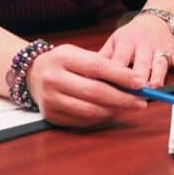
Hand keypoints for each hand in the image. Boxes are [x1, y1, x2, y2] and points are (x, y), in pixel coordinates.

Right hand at [27, 44, 147, 127]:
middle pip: (94, 92)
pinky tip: (112, 112)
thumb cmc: (61, 62)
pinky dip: (101, 118)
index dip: (121, 76)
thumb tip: (132, 80)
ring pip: (89, 110)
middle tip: (141, 101)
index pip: (97, 67)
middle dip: (122, 98)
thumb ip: (101, 64)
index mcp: (62, 58)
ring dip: (114, 111)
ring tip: (129, 107)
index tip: (140, 82)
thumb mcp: (77, 53)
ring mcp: (50, 99)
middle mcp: (53, 79)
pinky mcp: (50, 116)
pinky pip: (81, 121)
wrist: (31, 74)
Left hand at [98, 15, 173, 88]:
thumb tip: (86, 77)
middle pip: (141, 61)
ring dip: (158, 74)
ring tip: (155, 87)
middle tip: (135, 90)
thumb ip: (102, 59)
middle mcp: (144, 45)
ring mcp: (161, 48)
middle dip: (139, 75)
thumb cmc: (130, 37)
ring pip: (161, 62)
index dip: (116, 73)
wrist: (155, 20)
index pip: (120, 59)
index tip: (111, 87)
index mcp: (126, 42)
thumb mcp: (114, 42)